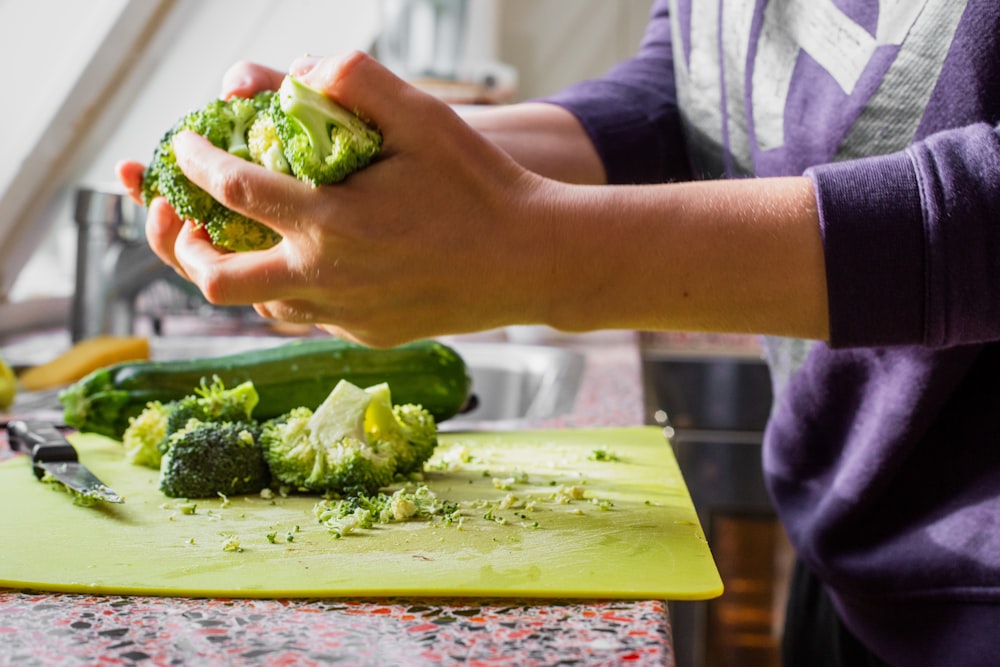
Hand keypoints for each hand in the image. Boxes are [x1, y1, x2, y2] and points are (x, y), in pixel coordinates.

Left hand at [126, 51, 557, 346]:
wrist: (531, 260)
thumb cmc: (481, 185)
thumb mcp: (425, 117)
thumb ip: (357, 80)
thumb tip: (302, 70)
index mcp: (331, 220)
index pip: (231, 190)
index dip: (194, 163)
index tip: (183, 146)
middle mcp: (327, 277)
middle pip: (217, 278)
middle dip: (182, 245)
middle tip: (186, 217)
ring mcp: (346, 314)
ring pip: (258, 307)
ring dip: (235, 272)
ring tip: (238, 240)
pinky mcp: (368, 334)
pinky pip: (306, 318)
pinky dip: (286, 291)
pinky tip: (302, 263)